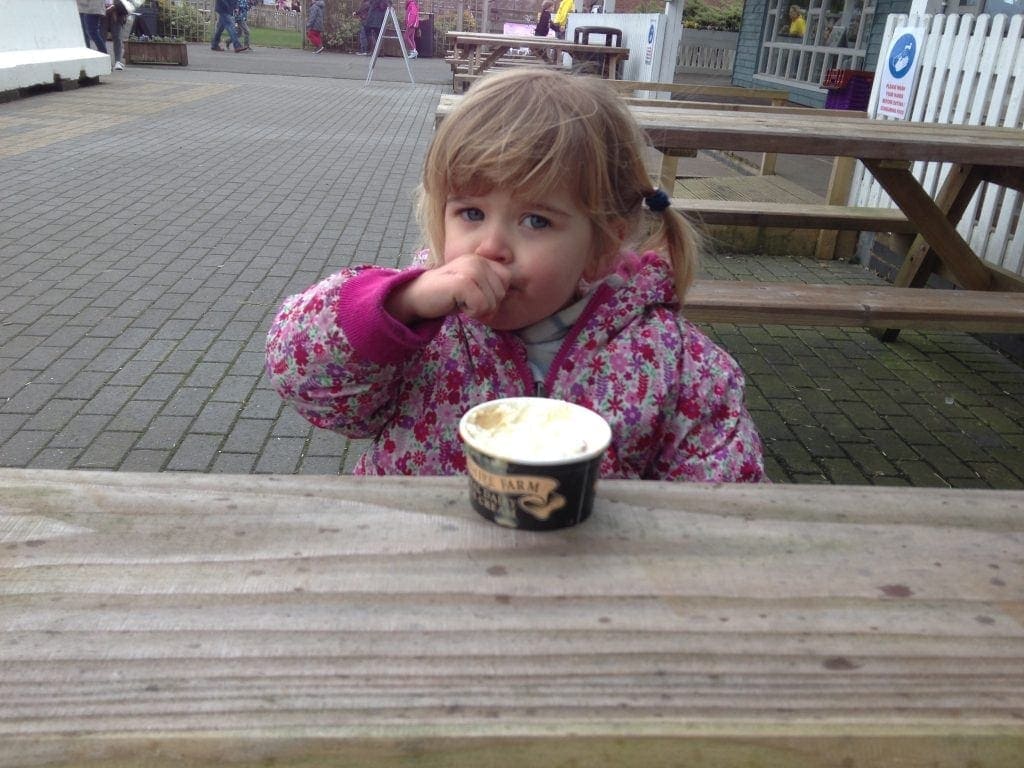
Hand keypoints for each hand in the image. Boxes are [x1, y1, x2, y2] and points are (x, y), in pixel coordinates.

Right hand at [386, 255, 510, 324]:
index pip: (506, 281)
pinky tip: (455, 303)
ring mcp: (471, 269)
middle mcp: (478, 260)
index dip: (494, 295)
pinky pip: (481, 307)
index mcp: (483, 259)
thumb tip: (512, 297)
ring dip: (477, 310)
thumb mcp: (474, 287)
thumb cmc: (448, 295)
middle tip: (465, 300)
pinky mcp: (463, 282)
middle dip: (486, 305)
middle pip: (501, 294)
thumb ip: (492, 287)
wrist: (418, 296)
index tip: (475, 297)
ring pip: (492, 302)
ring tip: (459, 300)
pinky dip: (470, 312)